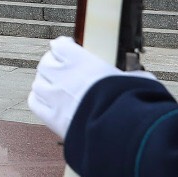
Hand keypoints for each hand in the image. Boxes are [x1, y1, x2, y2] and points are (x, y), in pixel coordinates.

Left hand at [28, 36, 157, 138]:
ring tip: (55, 88)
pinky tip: (48, 103)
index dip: (63, 47)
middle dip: (52, 65)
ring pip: (38, 83)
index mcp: (81, 61)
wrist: (119, 131)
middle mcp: (63, 75)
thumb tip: (142, 79)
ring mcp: (54, 97)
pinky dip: (39, 101)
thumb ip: (132, 77)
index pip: (60, 45)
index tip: (68, 48)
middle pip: (46, 63)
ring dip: (45, 83)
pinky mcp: (52, 118)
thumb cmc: (132, 102)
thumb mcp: (140, 81)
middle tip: (61, 70)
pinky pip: (35, 103)